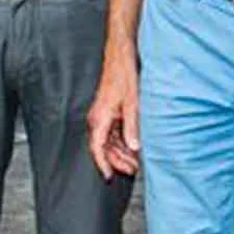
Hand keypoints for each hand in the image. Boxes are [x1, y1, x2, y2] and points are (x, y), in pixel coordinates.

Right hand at [88, 48, 140, 178]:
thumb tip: (134, 147)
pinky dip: (121, 142)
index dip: (103, 165)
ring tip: (135, 161)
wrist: (121, 57)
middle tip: (133, 169)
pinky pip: (111, 133)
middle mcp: (97, 119)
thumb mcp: (133, 103)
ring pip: (108, 142)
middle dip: (117, 161)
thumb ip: (132, 127)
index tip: (109, 176)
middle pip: (103, 148)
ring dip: (120, 152)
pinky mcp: (108, 112)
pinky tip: (132, 147)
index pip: (97, 149)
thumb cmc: (123, 75)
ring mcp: (102, 116)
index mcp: (100, 118)